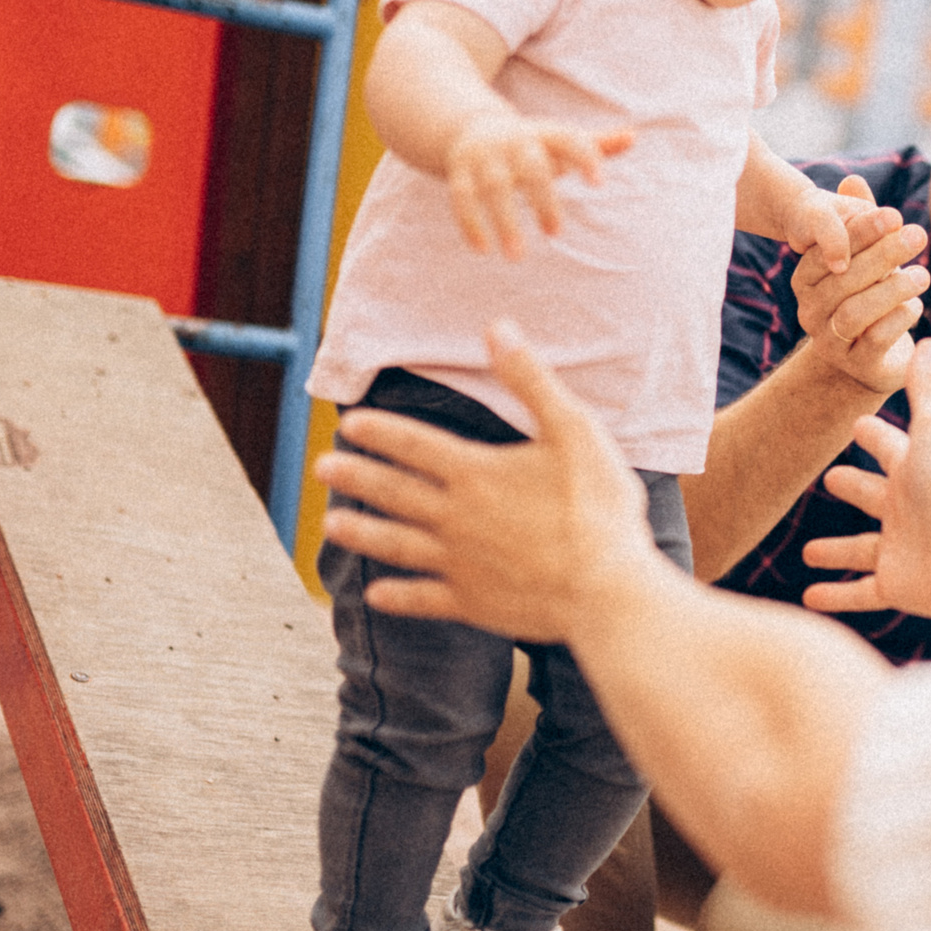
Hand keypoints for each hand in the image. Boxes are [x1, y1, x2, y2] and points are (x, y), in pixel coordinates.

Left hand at [315, 321, 676, 638]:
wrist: (607, 592)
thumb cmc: (600, 508)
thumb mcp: (574, 431)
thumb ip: (530, 380)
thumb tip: (497, 328)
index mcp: (476, 473)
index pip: (415, 445)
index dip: (381, 432)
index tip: (349, 423)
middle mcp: (456, 518)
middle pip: (395, 493)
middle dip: (356, 477)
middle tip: (322, 468)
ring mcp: (460, 564)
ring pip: (397, 545)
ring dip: (363, 533)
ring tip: (332, 525)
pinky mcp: (473, 602)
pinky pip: (424, 599)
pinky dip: (398, 596)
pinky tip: (376, 595)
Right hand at [444, 116, 634, 259]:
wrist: (472, 127)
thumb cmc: (531, 144)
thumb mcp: (560, 141)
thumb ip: (596, 145)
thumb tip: (633, 137)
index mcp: (545, 134)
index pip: (570, 141)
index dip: (586, 158)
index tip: (600, 185)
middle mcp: (514, 141)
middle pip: (531, 167)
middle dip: (543, 199)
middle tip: (555, 233)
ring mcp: (484, 155)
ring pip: (494, 186)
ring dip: (505, 221)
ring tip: (517, 257)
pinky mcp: (459, 170)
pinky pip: (461, 197)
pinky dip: (470, 223)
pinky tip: (483, 249)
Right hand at [794, 175, 929, 394]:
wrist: (873, 356)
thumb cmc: (869, 293)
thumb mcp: (867, 254)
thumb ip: (859, 218)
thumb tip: (852, 180)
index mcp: (806, 278)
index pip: (828, 251)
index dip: (861, 231)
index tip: (894, 214)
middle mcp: (809, 310)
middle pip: (843, 279)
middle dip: (883, 254)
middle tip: (918, 235)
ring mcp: (829, 340)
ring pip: (856, 311)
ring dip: (893, 289)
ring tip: (922, 275)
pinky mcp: (855, 364)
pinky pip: (875, 339)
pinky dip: (899, 319)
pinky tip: (916, 306)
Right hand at [801, 339, 930, 619]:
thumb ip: (925, 387)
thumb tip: (927, 339)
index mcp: (915, 470)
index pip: (889, 447)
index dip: (874, 436)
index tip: (858, 425)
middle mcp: (908, 509)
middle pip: (873, 495)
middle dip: (853, 488)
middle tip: (830, 479)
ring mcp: (902, 549)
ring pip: (861, 550)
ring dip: (836, 551)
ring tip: (809, 551)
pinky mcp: (898, 585)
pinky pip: (861, 593)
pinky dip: (837, 596)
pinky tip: (809, 597)